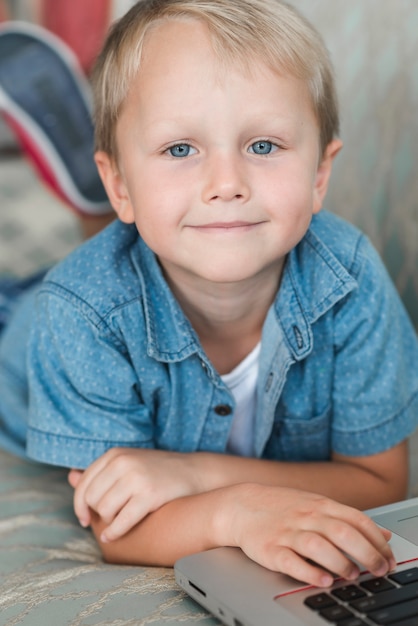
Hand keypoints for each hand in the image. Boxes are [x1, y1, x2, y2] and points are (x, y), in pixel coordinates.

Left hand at [68, 447, 200, 541]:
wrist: (194, 472)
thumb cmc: (157, 471)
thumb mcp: (127, 463)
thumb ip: (100, 471)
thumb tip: (70, 477)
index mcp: (115, 454)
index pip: (84, 484)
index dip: (79, 505)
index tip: (84, 518)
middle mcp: (123, 462)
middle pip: (92, 499)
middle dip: (97, 513)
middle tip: (108, 519)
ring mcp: (136, 478)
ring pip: (104, 511)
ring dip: (109, 521)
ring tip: (120, 520)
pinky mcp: (149, 495)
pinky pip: (121, 521)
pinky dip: (114, 533)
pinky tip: (112, 537)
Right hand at [221, 484, 394, 586]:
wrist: (241, 506)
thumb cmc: (282, 507)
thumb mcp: (317, 505)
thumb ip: (349, 519)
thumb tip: (383, 534)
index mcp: (321, 505)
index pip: (356, 520)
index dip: (377, 540)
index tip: (388, 558)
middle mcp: (307, 517)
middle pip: (342, 532)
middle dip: (366, 553)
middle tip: (378, 570)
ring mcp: (288, 532)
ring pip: (318, 546)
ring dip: (339, 562)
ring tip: (351, 575)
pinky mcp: (271, 549)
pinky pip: (291, 561)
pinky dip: (309, 572)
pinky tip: (323, 580)